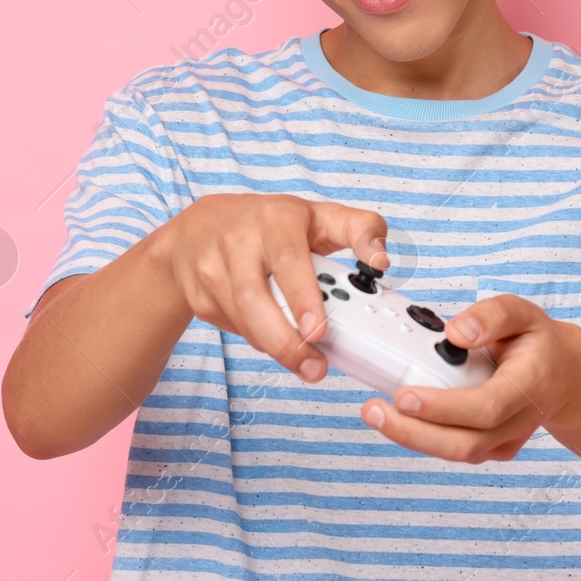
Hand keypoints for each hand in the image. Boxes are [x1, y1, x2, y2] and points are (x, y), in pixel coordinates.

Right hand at [158, 193, 387, 382]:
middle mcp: (238, 240)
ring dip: (274, 346)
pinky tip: (274, 337)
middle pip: (255, 296)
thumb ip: (361, 230)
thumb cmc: (272, 224)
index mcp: (275, 219)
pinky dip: (256, 338)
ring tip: (306, 364)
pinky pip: (232, 326)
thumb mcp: (320, 215)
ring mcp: (212, 268)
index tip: (320, 329)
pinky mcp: (199, 295)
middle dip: (285, 338)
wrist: (200, 229)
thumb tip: (381, 259)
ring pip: (242, 317)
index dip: (303, 296)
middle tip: (314, 365)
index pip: (289, 258)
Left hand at [358, 294, 580, 462]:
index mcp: (530, 384)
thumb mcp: (522, 312)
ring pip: (456, 452)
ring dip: (412, 437)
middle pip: (465, 442)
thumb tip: (456, 332)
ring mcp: (505, 440)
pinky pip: (453, 450)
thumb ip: (492, 316)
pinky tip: (398, 418)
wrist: (560, 375)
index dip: (444, 407)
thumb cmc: (536, 342)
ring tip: (375, 413)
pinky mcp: (490, 448)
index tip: (405, 396)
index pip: (487, 407)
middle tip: (374, 410)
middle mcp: (519, 420)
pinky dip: (423, 437)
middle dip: (414, 432)